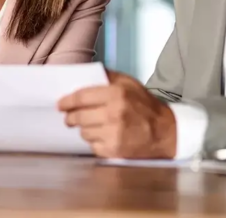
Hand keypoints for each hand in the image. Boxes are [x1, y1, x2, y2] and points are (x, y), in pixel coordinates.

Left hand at [58, 70, 176, 158]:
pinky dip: (94, 141)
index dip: (67, 101)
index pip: (81, 97)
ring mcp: (113, 134)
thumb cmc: (145, 105)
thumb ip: (107, 76)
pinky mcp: (114, 150)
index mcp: (116, 94)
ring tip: (93, 125)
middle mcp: (113, 114)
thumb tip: (84, 74)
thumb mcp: (130, 83)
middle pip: (78, 116)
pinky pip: (92, 146)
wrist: (165, 132)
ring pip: (83, 132)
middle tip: (70, 117)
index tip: (60, 104)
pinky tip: (103, 136)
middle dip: (71, 117)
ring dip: (84, 128)